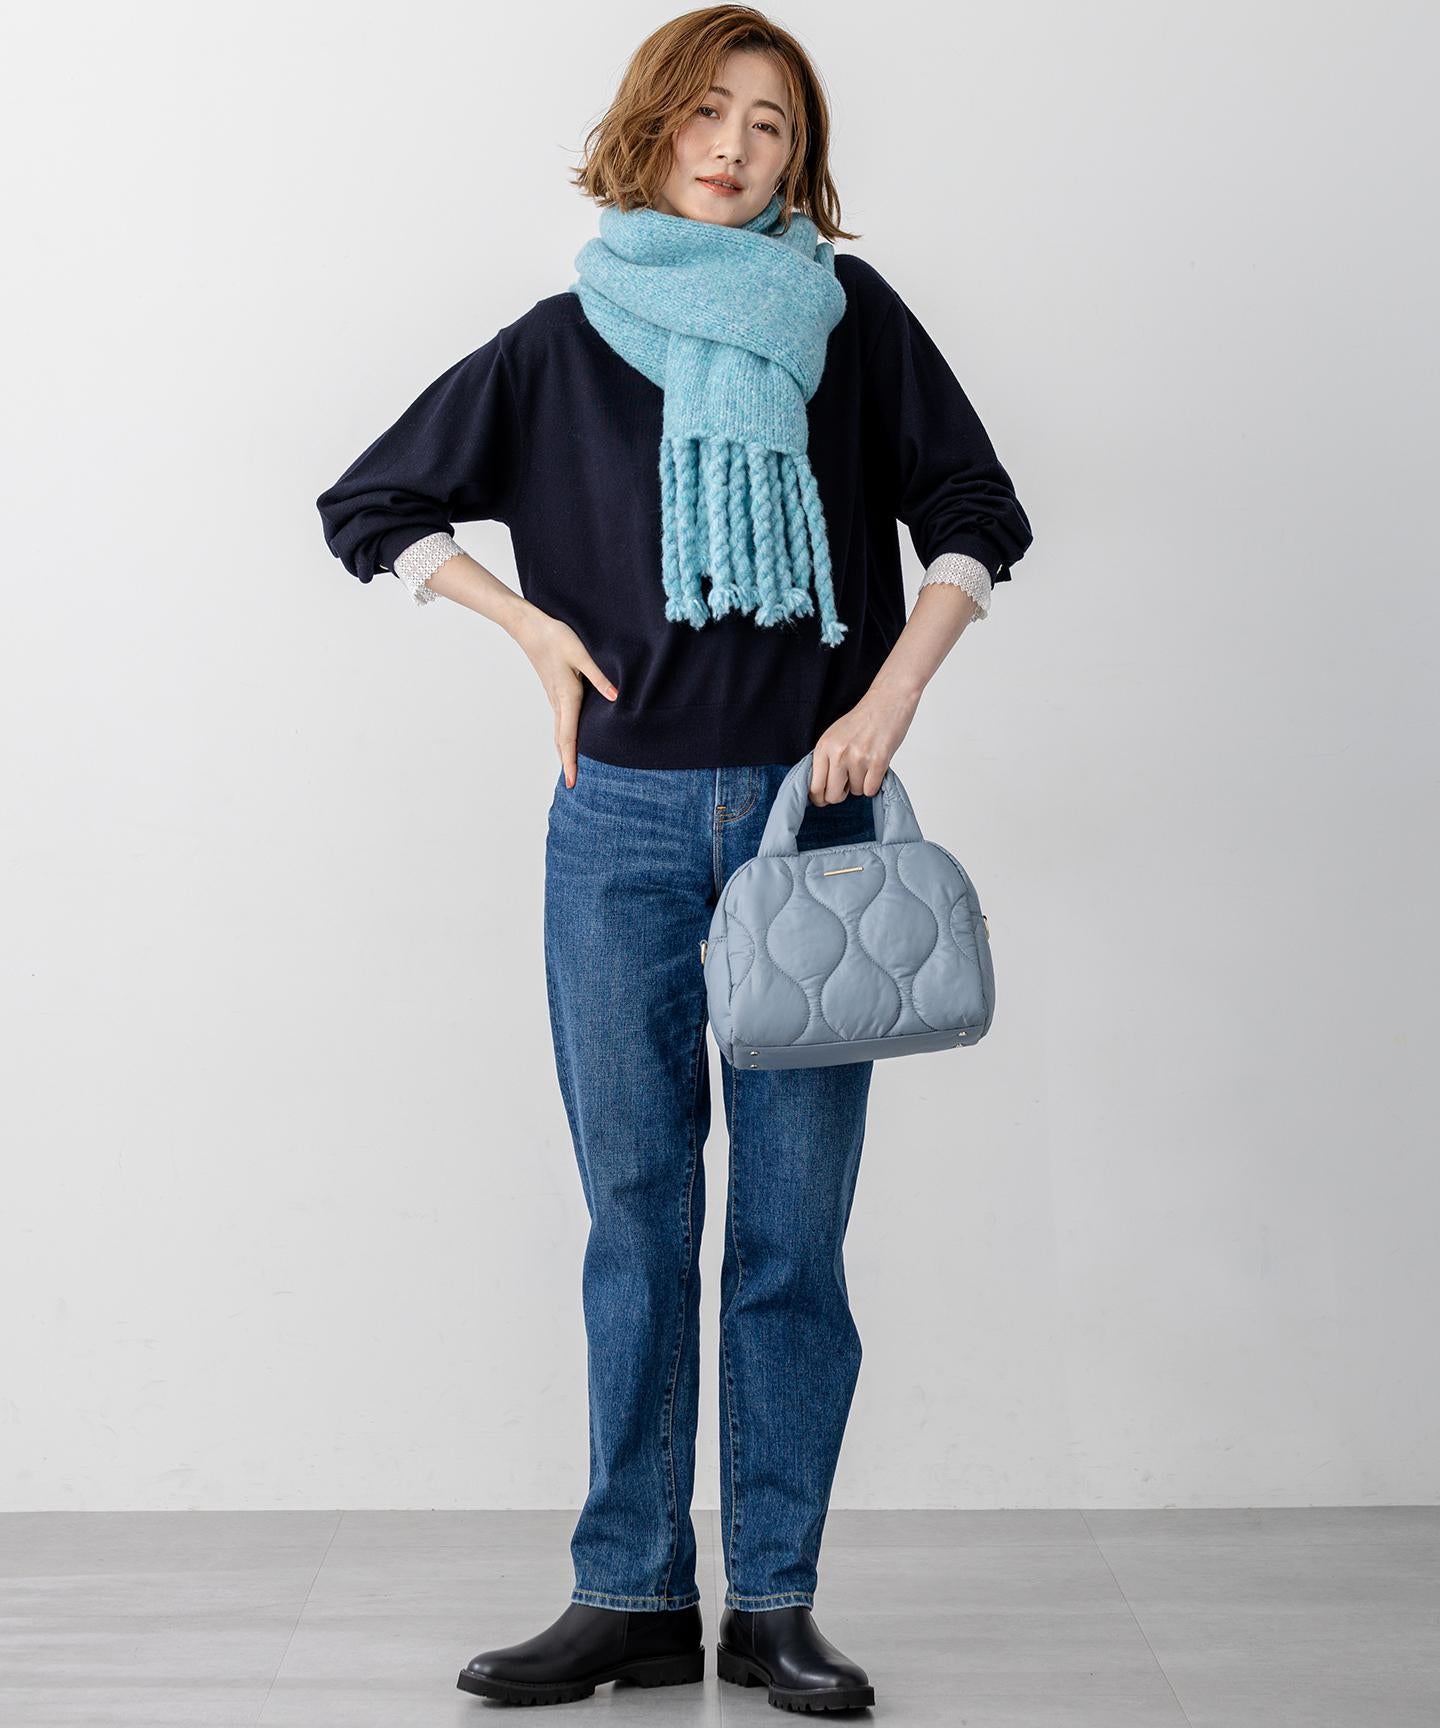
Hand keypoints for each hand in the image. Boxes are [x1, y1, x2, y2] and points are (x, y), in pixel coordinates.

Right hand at [513, 610, 616, 787]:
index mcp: (567, 696)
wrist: (529, 627)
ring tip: (572, 768)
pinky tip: (570, 739)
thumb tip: (616, 697)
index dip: (570, 761)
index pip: (568, 737)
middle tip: (572, 784)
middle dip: (567, 763)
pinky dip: (563, 737)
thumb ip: (599, 677)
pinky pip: (559, 722)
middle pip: (561, 740)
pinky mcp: (554, 692)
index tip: (572, 781)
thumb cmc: (556, 637)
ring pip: (559, 732)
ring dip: (565, 751)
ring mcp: (554, 698)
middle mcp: (558, 702)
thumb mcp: (581, 655)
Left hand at [808, 681, 919, 805]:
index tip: (823, 800)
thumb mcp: (834, 736)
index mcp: (823, 747)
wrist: (888, 700)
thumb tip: (821, 788)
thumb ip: (826, 759)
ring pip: (855, 792)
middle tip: (846, 785)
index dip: (819, 798)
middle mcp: (838, 753)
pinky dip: (874, 784)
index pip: (814, 786)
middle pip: (832, 795)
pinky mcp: (878, 761)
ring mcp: (858, 758)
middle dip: (840, 795)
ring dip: (861, 784)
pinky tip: (875, 768)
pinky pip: (870, 790)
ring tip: (866, 764)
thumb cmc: (863, 719)